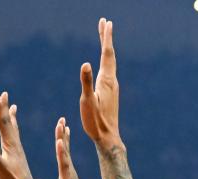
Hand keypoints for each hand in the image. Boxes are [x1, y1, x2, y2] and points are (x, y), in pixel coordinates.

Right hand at [0, 92, 33, 178]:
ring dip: (10, 116)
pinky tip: (13, 130)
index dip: (0, 109)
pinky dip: (14, 129)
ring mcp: (16, 148)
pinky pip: (15, 136)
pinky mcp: (17, 154)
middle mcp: (14, 143)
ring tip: (12, 106)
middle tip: (3, 94)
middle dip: (4, 108)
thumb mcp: (1, 168)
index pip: (3, 123)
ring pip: (13, 128)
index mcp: (10, 144)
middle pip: (8, 122)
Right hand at [79, 18, 121, 149]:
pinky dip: (106, 60)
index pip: (106, 53)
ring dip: (106, 48)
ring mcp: (112, 87)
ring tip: (104, 38)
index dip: (106, 37)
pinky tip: (104, 64)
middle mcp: (112, 80)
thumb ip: (86, 82)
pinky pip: (108, 70)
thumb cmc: (96, 121)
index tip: (106, 22)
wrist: (107, 137)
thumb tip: (86, 63)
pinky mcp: (111, 93)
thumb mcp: (88, 101)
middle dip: (106, 38)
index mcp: (106, 80)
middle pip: (109, 55)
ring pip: (110, 62)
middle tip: (105, 23)